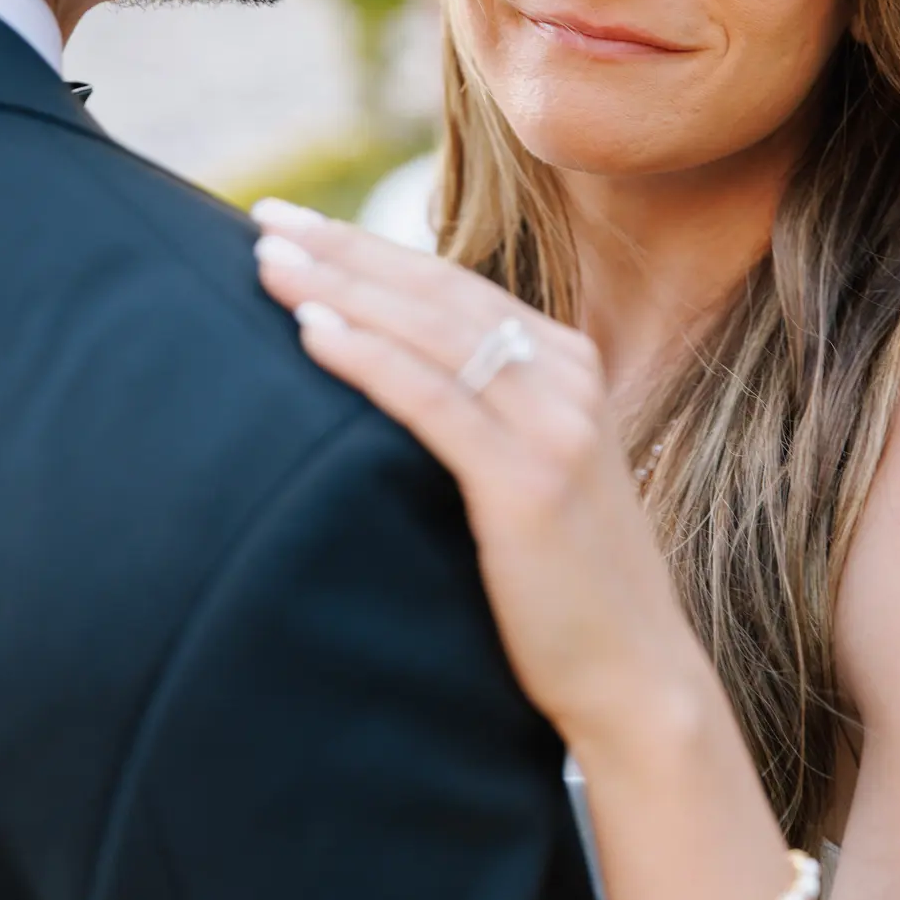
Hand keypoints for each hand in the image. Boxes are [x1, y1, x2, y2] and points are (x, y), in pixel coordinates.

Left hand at [253, 200, 709, 762]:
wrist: (635, 680)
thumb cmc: (563, 587)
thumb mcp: (529, 472)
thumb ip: (480, 414)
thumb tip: (380, 375)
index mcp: (565, 364)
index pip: (449, 285)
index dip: (368, 248)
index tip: (294, 223)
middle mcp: (565, 377)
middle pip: (433, 292)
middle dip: (342, 250)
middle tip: (264, 220)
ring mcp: (553, 425)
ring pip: (428, 333)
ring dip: (341, 290)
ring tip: (269, 262)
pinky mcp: (530, 482)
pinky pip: (433, 402)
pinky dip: (368, 359)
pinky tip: (312, 333)